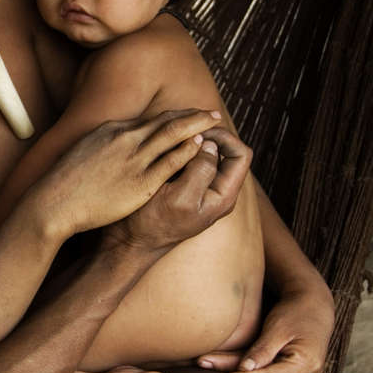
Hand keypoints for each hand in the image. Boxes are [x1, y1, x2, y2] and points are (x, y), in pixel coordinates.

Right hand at [30, 109, 229, 240]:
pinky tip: (201, 145)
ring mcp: (133, 158)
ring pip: (173, 134)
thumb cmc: (65, 182)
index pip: (150, 119)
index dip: (173, 116)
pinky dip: (188, 149)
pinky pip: (171, 160)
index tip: (188, 116)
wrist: (55, 202)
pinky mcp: (140, 181)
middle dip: (192, 115)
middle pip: (166, 120)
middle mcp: (125, 137)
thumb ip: (105, 142)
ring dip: (197, 125)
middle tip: (211, 113)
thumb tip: (117, 138)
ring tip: (215, 122)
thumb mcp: (84, 149)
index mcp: (112, 129)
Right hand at [106, 126, 251, 252]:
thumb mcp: (179, 198)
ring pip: (206, 153)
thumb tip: (210, 145)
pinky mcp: (185, 186)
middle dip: (206, 136)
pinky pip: (190, 160)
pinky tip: (162, 149)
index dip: (224, 138)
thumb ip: (200, 171)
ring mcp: (201, 188)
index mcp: (223, 196)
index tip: (198, 132)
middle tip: (181, 132)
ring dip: (190, 142)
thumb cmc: (153, 223)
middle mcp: (217, 191)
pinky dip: (180, 150)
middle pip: (225, 150)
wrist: (131, 240)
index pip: (240, 155)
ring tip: (169, 139)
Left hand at [197, 285, 335, 372]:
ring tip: (204, 361)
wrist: (314, 305)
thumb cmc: (296, 311)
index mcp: (306, 365)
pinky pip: (266, 371)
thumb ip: (263, 350)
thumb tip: (244, 370)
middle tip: (202, 364)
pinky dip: (245, 367)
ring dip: (234, 370)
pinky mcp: (290, 371)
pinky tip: (221, 364)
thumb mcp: (279, 327)